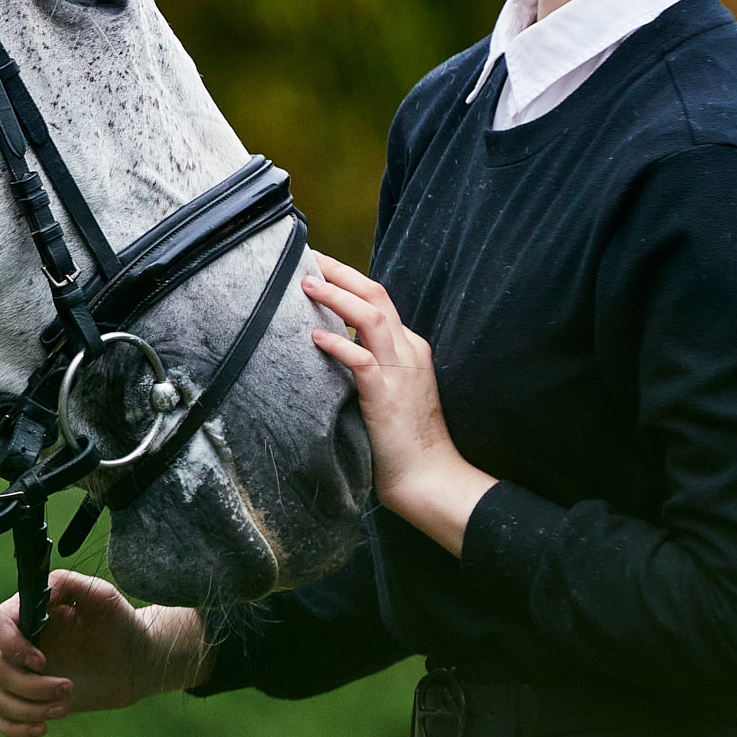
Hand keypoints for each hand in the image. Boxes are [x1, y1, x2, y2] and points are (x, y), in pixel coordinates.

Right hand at [0, 571, 207, 736]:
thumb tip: (41, 591)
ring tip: (63, 708)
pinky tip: (43, 727)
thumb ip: (69, 583)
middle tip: (69, 689)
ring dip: (26, 709)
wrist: (137, 660)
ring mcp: (23, 675)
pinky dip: (14, 728)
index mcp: (30, 616)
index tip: (42, 661)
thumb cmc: (120, 623)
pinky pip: (0, 719)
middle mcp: (20, 645)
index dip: (12, 646)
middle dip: (32, 687)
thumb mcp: (102, 595)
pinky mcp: (31, 701)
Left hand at [301, 252, 494, 557]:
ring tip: (307, 283)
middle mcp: (409, 352)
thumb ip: (368, 364)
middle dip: (343, 273)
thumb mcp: (388, 390)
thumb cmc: (403, 440)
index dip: (350, 280)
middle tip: (311, 258)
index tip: (321, 266)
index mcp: (410, 349)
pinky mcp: (387, 396)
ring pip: (373, 318)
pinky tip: (316, 336)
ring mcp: (401, 372)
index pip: (379, 302)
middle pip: (378, 297)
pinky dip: (339, 344)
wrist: (428, 477)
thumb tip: (330, 345)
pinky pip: (363, 361)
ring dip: (338, 297)